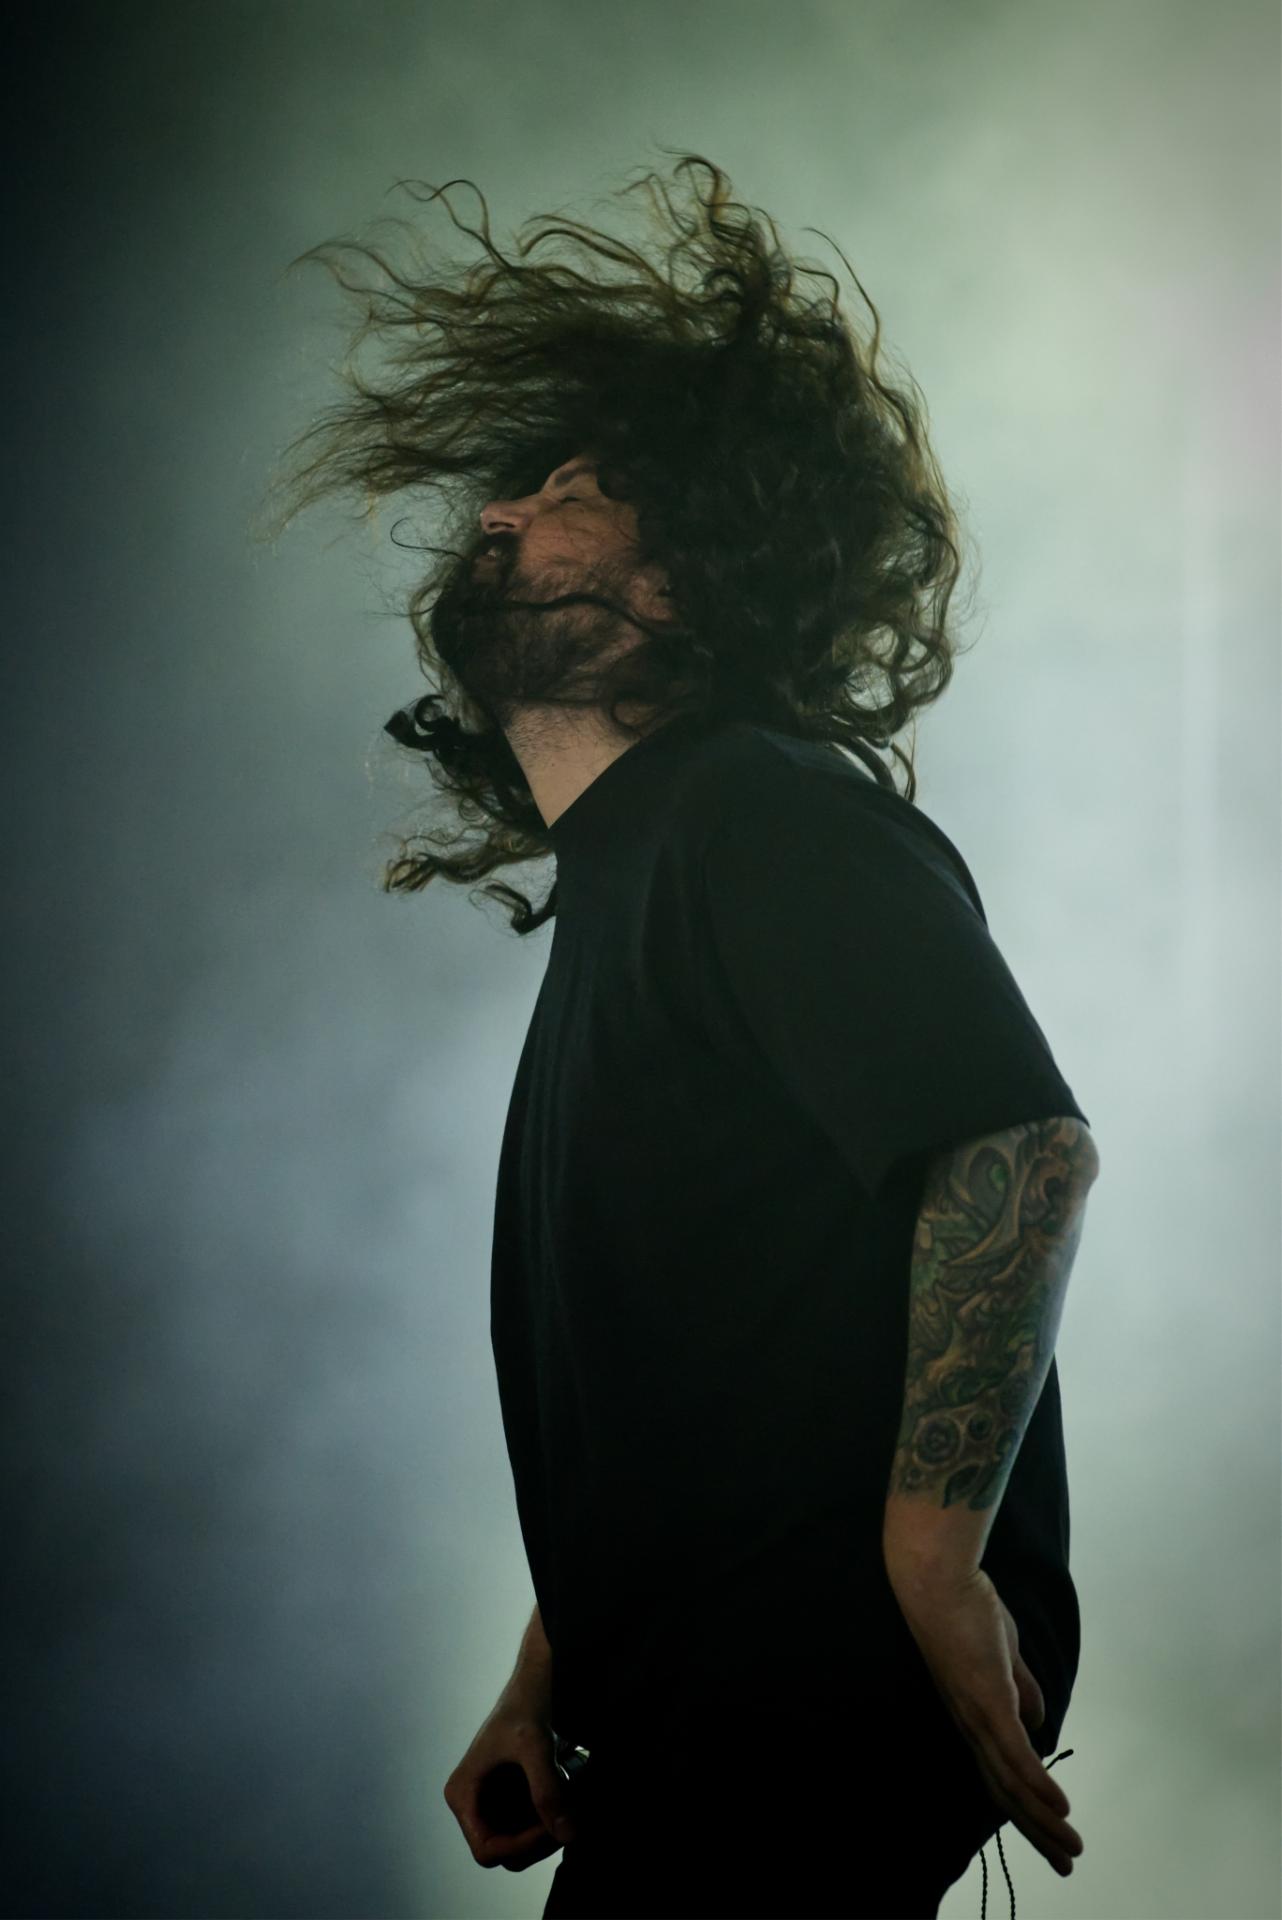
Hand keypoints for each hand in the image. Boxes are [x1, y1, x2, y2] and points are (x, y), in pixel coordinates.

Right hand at [443, 1682, 577, 1873]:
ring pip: (520, 1842)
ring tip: (567, 1799)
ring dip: (547, 1830)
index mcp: (463, 1795)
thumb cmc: (524, 1706)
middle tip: (567, 1815)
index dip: (519, 1846)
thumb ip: (548, 1791)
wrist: (533, 1681)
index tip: (550, 1826)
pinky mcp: (510, 1797)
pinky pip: (529, 1824)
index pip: (486, 1850)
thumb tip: (566, 1835)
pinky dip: (550, 1817)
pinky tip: (565, 1791)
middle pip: (505, 1852)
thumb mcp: (535, 1747)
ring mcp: (491, 1802)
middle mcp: (473, 1804)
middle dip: (538, 1840)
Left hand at [887, 1561, 1084, 1878]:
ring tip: (1071, 1846)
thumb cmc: (966, 1606)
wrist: (938, 1576)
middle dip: (1036, 1831)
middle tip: (1066, 1862)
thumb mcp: (1002, 1652)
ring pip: (1011, 1782)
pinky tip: (1059, 1806)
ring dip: (1043, 1819)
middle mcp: (970, 1725)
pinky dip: (1038, 1782)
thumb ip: (1019, 1687)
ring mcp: (977, 1714)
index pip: (1000, 1774)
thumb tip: (1038, 1719)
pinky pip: (1015, 1752)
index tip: (1052, 1834)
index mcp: (973, 1715)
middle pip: (1003, 1792)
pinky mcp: (987, 1699)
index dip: (1026, 1808)